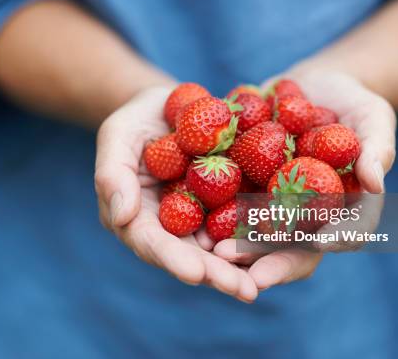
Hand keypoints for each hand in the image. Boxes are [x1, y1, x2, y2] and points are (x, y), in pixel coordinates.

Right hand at [95, 87, 258, 302]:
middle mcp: (172, 226)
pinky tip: (285, 245)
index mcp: (139, 218)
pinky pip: (245, 220)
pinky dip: (262, 234)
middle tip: (243, 290)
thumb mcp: (117, 137)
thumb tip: (121, 217)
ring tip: (264, 281)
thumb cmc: (136, 121)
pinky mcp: (229, 201)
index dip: (173, 258)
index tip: (195, 272)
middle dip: (217, 274)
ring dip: (244, 265)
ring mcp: (202, 217)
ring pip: (222, 246)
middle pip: (192, 254)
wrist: (171, 106)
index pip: (152, 243)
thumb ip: (112, 175)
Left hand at [214, 67, 396, 289]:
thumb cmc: (353, 101)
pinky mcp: (246, 183)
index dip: (334, 239)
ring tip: (209, 249)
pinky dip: (210, 208)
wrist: (311, 84)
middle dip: (264, 256)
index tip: (316, 245)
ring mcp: (272, 203)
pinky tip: (188, 211)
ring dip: (233, 243)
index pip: (338, 236)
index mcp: (340, 210)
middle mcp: (303, 215)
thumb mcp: (373, 116)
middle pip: (287, 245)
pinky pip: (227, 200)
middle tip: (240, 267)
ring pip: (252, 231)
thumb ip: (378, 148)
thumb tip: (376, 183)